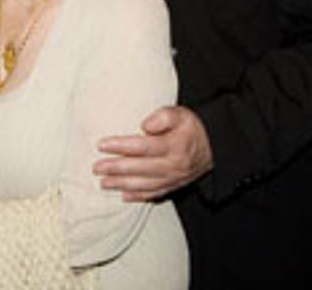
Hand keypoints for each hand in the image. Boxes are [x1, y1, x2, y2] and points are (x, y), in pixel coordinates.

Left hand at [92, 105, 212, 200]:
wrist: (215, 147)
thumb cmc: (192, 128)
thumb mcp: (181, 114)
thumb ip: (163, 116)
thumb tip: (145, 124)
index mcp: (173, 146)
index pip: (142, 147)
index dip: (120, 146)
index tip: (101, 145)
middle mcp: (173, 165)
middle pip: (139, 168)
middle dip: (116, 168)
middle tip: (96, 167)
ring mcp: (173, 179)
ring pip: (144, 184)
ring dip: (122, 184)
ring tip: (103, 183)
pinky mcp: (174, 186)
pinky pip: (154, 194)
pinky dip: (138, 196)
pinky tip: (123, 195)